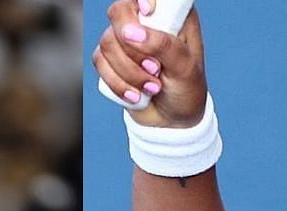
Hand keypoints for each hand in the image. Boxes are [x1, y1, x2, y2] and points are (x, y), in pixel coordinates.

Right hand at [93, 1, 207, 128]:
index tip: (147, 12)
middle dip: (131, 46)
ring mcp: (127, 41)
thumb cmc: (187, 90)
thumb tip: (132, 33)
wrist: (173, 122)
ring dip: (128, 71)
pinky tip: (136, 96)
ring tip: (153, 87)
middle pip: (118, 12)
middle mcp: (147, 22)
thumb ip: (162, 45)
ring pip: (107, 42)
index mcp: (172, 14)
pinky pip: (99, 63)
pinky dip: (117, 83)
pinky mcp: (112, 61)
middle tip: (153, 68)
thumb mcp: (185, 68)